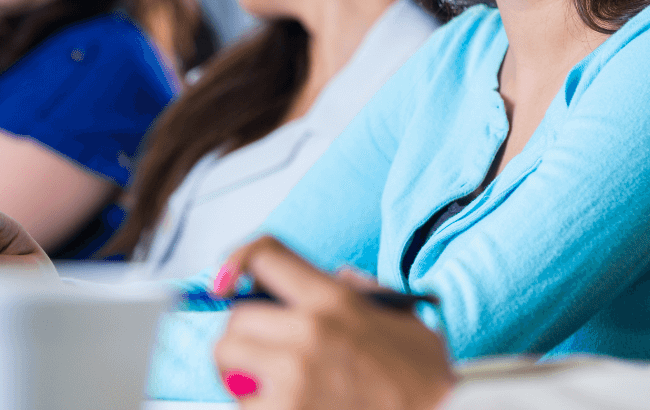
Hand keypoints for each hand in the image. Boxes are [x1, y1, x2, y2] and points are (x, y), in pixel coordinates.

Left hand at [212, 236, 455, 409]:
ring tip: (265, 380)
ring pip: (227, 359)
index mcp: (332, 300)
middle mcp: (307, 333)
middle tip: (261, 347)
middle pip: (235, 317)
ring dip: (238, 369)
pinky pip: (241, 403)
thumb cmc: (423, 382)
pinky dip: (252, 405)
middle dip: (244, 332)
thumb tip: (337, 278)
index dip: (238, 260)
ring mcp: (292, 379)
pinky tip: (281, 406)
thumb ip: (361, 292)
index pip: (264, 254)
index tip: (226, 278)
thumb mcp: (398, 317)